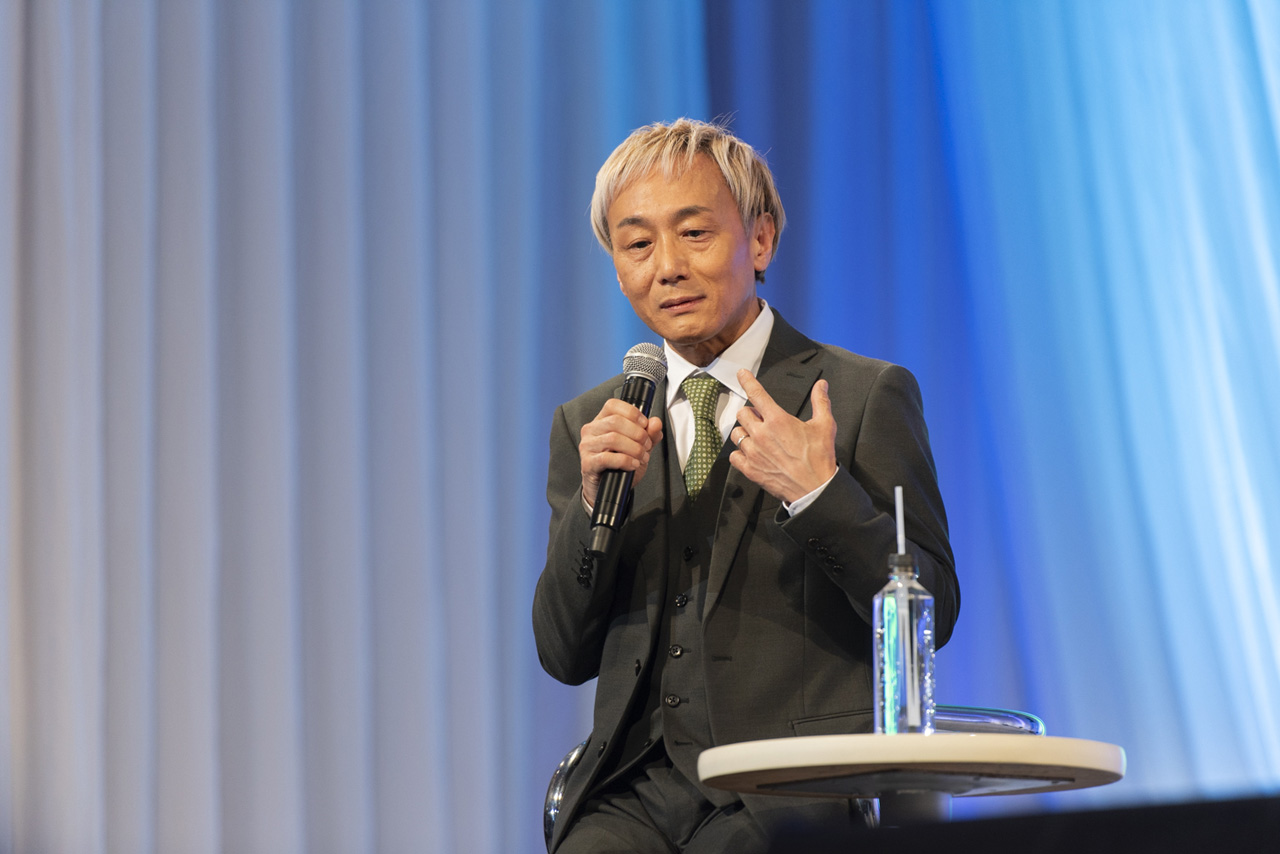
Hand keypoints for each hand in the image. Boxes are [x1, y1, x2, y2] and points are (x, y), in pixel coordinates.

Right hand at [579, 399, 663, 507]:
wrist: (607, 489)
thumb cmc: (620, 465)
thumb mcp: (639, 447)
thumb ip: (649, 434)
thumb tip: (656, 422)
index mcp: (601, 420)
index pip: (613, 405)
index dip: (632, 412)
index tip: (645, 424)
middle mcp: (591, 430)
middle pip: (616, 421)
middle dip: (638, 433)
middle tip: (647, 445)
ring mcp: (587, 446)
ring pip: (613, 438)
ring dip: (634, 448)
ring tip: (642, 457)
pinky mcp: (587, 463)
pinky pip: (607, 458)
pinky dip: (625, 461)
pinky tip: (633, 465)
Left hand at [729, 369, 837, 503]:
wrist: (815, 488)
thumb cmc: (819, 458)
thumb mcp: (824, 426)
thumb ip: (821, 402)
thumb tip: (822, 386)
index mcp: (778, 420)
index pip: (757, 394)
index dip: (747, 381)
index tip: (741, 374)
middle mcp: (762, 434)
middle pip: (742, 413)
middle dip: (751, 413)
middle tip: (762, 419)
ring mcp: (754, 452)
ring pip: (736, 433)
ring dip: (744, 432)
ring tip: (757, 437)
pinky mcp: (751, 469)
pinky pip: (734, 456)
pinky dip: (740, 453)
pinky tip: (751, 454)